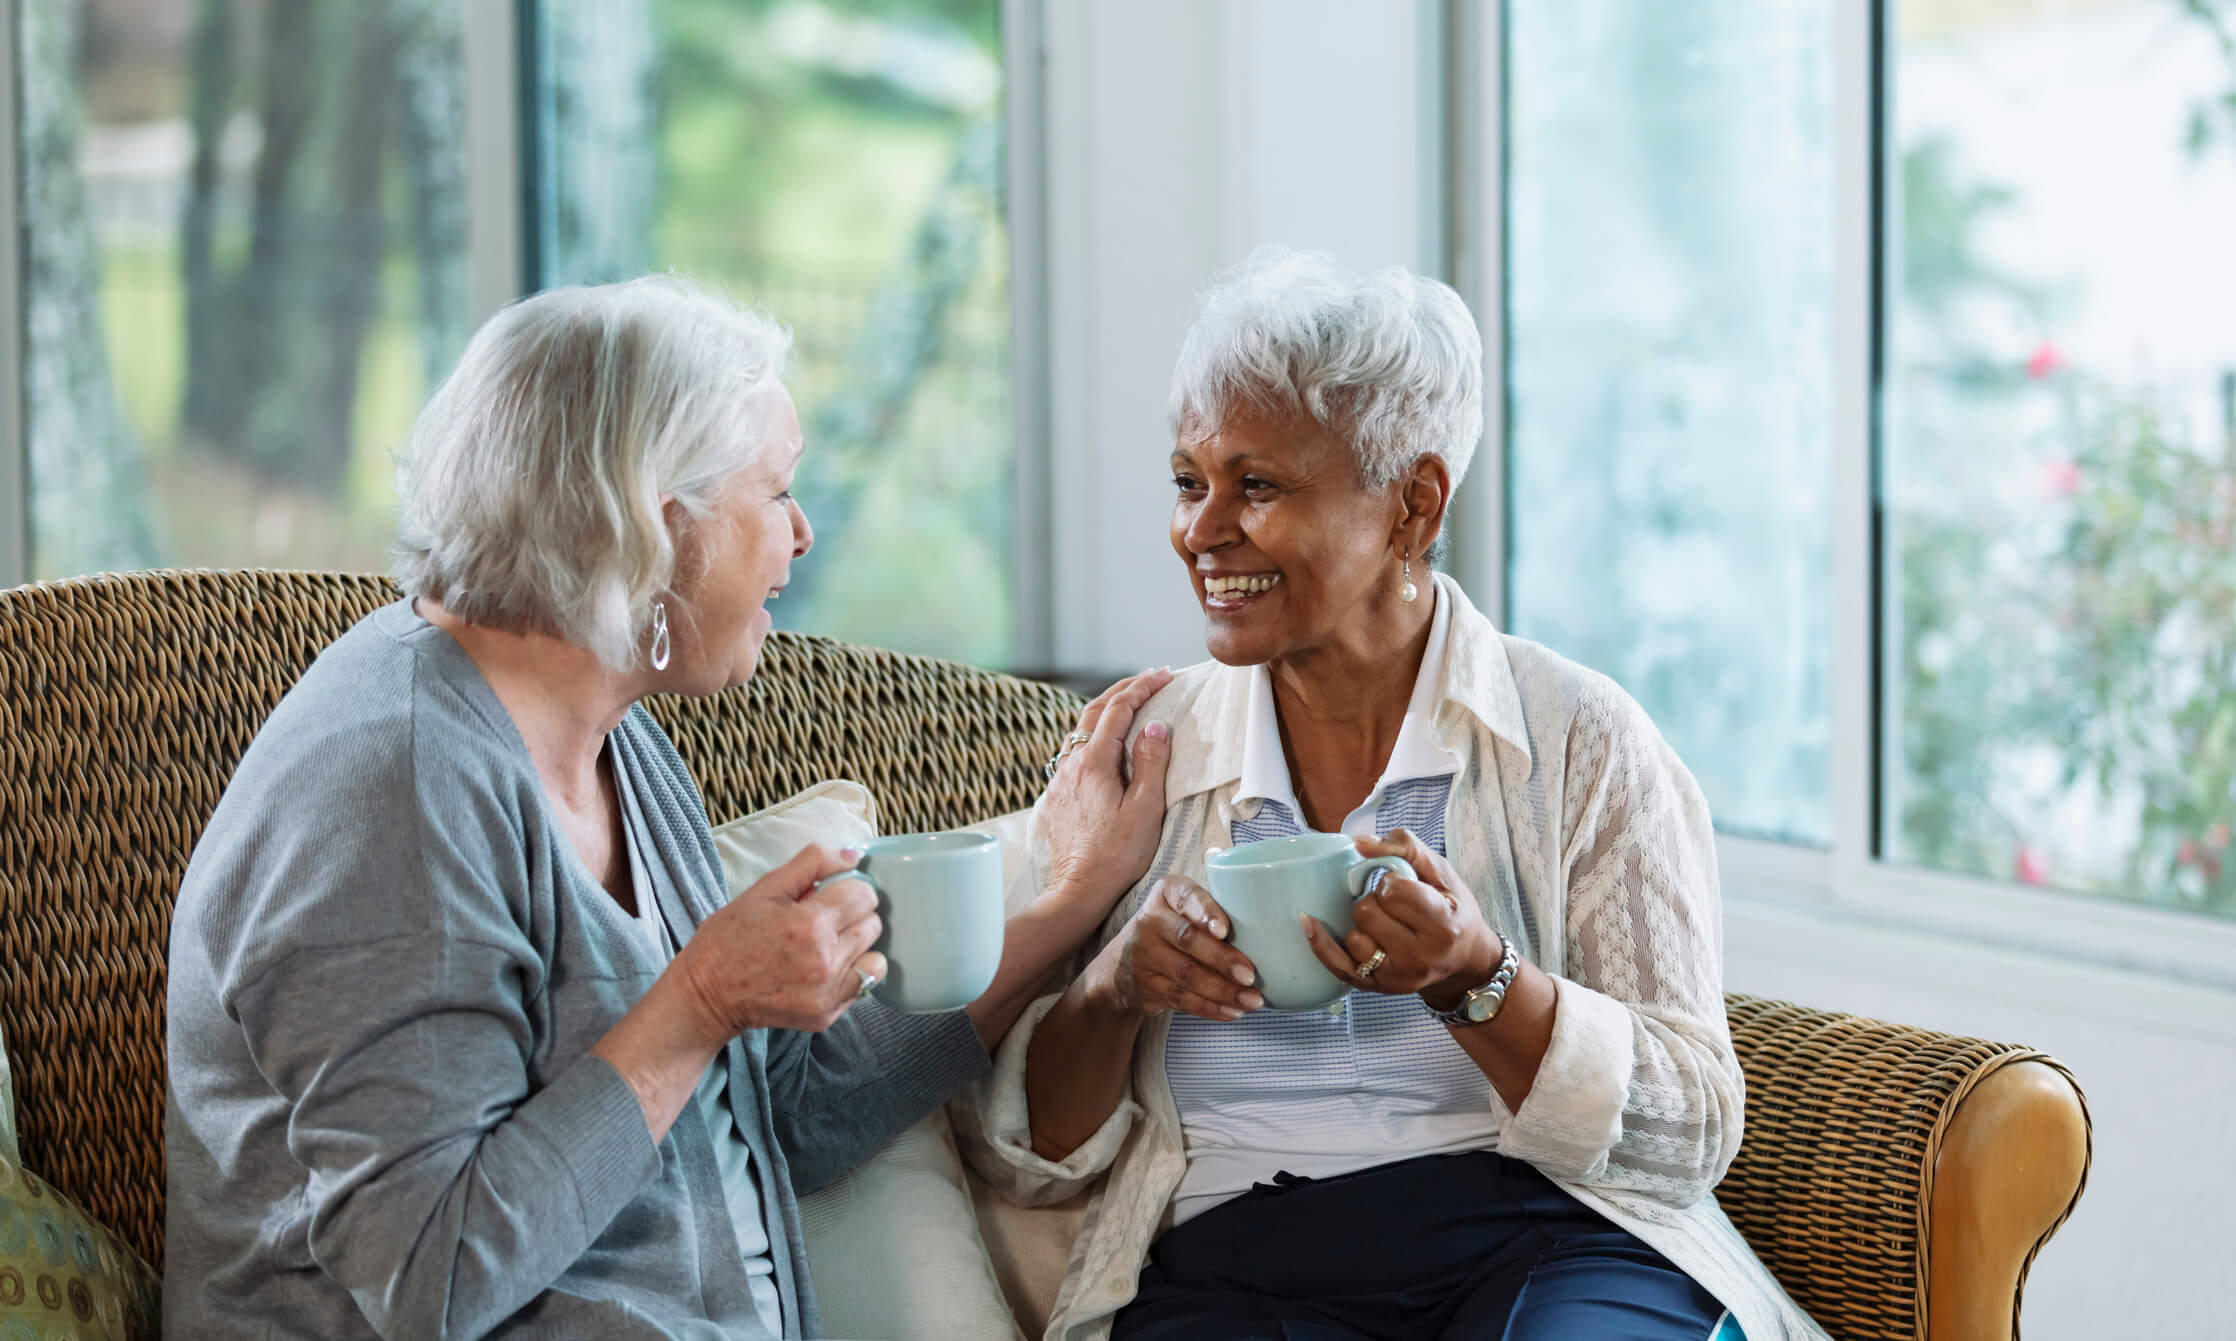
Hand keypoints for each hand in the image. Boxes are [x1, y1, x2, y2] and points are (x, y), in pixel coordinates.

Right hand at [672, 844, 886, 1039]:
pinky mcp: (827, 1015)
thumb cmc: (729, 938)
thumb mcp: (764, 889)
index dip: (847, 888)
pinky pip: (864, 985)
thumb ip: (812, 864)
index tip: (829, 895)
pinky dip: (851, 974)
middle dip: (852, 916)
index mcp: (809, 924)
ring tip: (826, 946)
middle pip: (873, 924)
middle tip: (823, 920)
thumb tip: (852, 856)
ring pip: (875, 956)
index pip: (864, 894)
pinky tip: (823, 969)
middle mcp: (825, 961)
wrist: (706, 994)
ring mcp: (828, 993)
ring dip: (856, 947)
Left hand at [1041, 669, 1174, 907]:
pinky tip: (1106, 741)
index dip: (1142, 687)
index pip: (1118, 709)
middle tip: (1150, 679)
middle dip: (1124, 690)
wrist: (1079, 888)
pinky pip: (1075, 748)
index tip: (1164, 675)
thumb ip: (1150, 763)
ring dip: (1106, 709)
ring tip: (1131, 703)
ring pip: (1081, 728)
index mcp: (1094, 762)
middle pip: (1094, 710)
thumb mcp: (1145, 808)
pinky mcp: (1059, 793)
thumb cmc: (1117, 854)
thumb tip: (1156, 726)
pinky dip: (1095, 731)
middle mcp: (1071, 763)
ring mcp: (1061, 777)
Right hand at [1083, 876, 1263, 1021]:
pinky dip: (1210, 1008)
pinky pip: (1182, 1000)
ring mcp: (1145, 957)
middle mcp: (1150, 921)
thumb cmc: (1175, 926)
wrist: (1124, 963)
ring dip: (1223, 991)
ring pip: (1187, 976)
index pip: (1186, 897)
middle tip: (1251, 976)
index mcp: (1166, 894)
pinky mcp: (1147, 987)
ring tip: (1252, 1000)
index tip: (1225, 930)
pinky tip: (1233, 1011)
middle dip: (1222, 960)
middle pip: (1188, 941)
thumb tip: (1272, 916)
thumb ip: (1218, 905)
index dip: (1205, 913)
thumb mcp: (1186, 904)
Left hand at [1302, 831, 1498, 1009]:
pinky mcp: (1378, 988)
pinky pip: (1338, 965)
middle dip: (1376, 901)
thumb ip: (1404, 847)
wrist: (1465, 960)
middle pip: (1367, 912)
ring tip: (1386, 925)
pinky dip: (1322, 944)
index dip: (1392, 882)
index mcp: (1442, 924)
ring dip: (1363, 925)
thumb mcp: (1441, 873)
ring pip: (1353, 937)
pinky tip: (1309, 923)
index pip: (1392, 891)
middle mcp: (1421, 956)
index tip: (1404, 887)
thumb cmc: (1453, 911)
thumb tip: (1358, 843)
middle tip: (1396, 907)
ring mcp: (1398, 976)